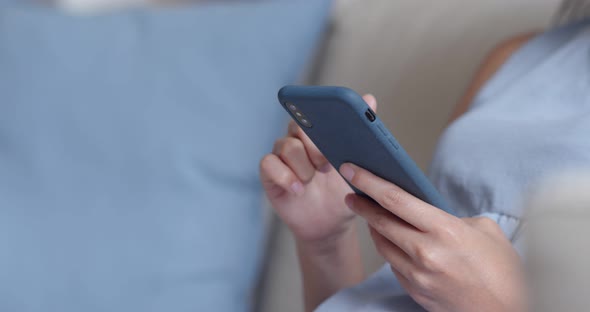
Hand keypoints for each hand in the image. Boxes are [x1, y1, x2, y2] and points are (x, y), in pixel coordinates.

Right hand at [260, 95, 377, 243]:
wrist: (331, 224)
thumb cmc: (343, 192)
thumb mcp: (358, 165)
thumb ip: (361, 133)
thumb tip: (369, 98)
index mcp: (318, 135)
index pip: (313, 112)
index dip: (319, 118)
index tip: (333, 134)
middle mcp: (298, 141)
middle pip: (297, 126)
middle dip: (314, 145)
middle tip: (326, 164)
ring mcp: (282, 158)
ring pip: (285, 145)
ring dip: (302, 165)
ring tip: (312, 180)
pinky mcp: (270, 175)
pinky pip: (268, 164)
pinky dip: (284, 176)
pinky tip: (298, 189)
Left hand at [339, 163, 526, 311]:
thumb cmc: (504, 272)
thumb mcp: (486, 231)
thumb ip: (453, 217)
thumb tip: (429, 213)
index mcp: (444, 230)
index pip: (394, 199)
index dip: (368, 181)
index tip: (351, 170)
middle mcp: (425, 253)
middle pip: (381, 221)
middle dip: (362, 204)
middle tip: (351, 193)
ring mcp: (418, 275)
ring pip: (383, 244)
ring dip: (374, 227)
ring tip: (370, 214)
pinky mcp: (415, 291)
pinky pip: (394, 265)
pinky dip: (390, 249)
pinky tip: (391, 241)